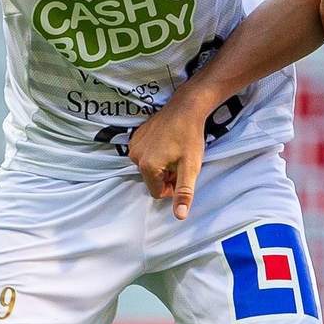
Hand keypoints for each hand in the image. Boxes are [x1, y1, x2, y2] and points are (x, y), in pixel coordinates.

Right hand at [127, 101, 207, 218]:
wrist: (185, 108)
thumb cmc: (190, 137)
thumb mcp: (191, 167)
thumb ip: (184, 192)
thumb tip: (179, 216)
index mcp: (147, 167)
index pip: (158, 193)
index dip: (173, 186)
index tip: (181, 170)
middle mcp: (135, 157)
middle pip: (152, 180)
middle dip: (167, 175)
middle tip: (179, 158)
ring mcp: (133, 146)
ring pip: (149, 168)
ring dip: (162, 164)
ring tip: (173, 148)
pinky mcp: (134, 137)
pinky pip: (145, 156)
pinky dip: (156, 153)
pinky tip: (166, 141)